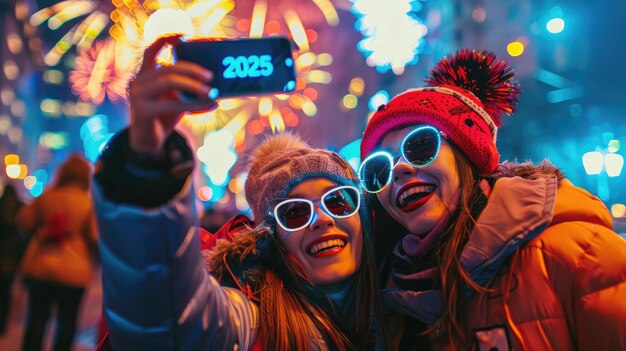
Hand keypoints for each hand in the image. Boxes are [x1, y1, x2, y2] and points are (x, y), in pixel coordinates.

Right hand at [128, 34, 216, 154]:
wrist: (147, 143)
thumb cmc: (163, 117)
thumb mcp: (176, 99)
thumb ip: (186, 89)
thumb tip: (214, 85)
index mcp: (146, 74)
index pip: (151, 50)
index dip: (166, 40)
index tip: (185, 36)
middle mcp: (139, 81)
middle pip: (168, 67)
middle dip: (192, 69)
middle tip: (211, 76)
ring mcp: (138, 94)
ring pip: (169, 81)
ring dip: (194, 85)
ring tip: (211, 91)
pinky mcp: (143, 110)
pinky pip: (173, 103)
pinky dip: (194, 104)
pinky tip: (209, 105)